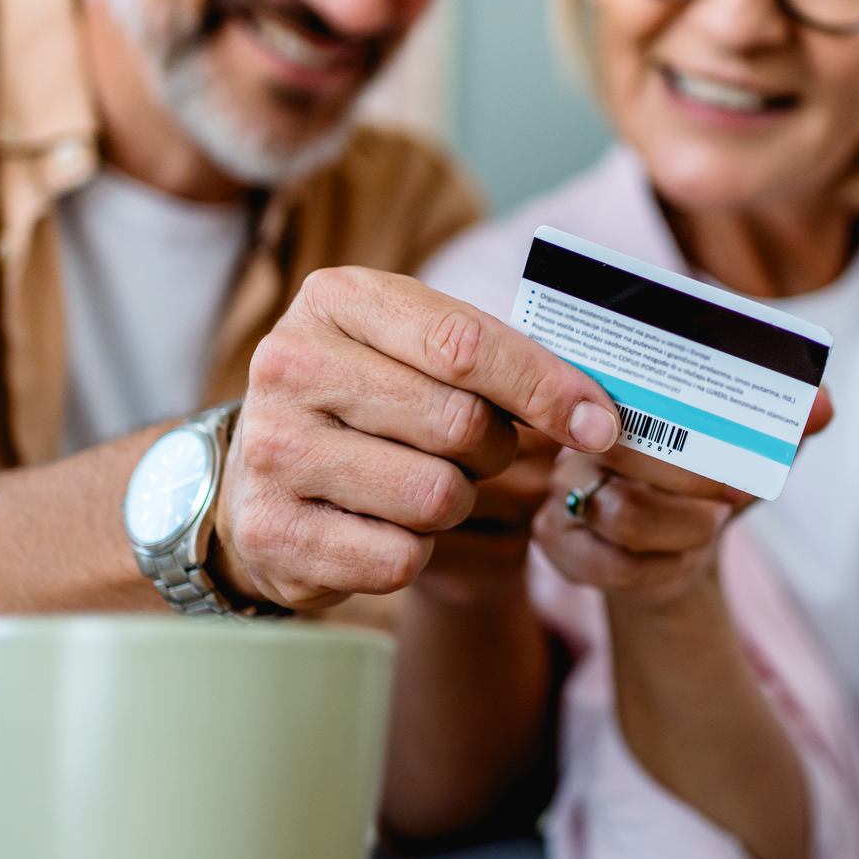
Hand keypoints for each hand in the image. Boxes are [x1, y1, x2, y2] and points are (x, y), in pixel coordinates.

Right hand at [213, 268, 620, 609]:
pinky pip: (398, 559)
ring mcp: (271, 453)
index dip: (545, 387)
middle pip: (458, 423)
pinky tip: (381, 525)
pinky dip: (413, 552)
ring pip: (435, 497)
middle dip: (494, 449)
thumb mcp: (415, 348)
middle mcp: (289, 367)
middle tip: (475, 452)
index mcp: (336, 300)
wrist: (259, 476)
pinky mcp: (271, 534)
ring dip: (454, 503)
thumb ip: (500, 360)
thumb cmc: (367, 400)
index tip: (599, 422)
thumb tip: (598, 415)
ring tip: (421, 484)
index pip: (465, 344)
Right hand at [532, 387, 834, 610]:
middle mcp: (578, 434)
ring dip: (686, 529)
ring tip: (711, 525)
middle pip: (623, 451)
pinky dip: (664, 569)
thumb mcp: (750, 449)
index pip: (626, 380)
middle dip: (692, 479)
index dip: (679, 408)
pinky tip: (682, 561)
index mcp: (618, 392)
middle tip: (732, 495)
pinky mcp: (559, 544)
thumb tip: (825, 407)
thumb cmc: (708, 483)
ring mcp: (564, 491)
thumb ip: (786, 422)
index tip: (722, 434)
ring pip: (625, 515)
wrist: (674, 553)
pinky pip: (614, 565)